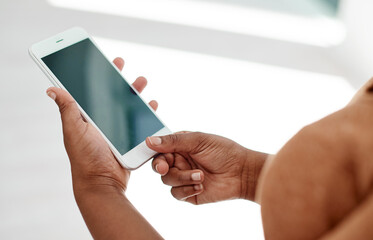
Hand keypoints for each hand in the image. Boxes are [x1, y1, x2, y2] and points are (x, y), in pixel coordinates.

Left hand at [46, 57, 157, 193]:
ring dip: (134, 92)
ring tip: (141, 81)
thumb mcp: (74, 130)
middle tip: (120, 62)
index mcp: (87, 117)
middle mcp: (102, 121)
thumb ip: (68, 108)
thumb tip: (51, 88)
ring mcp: (117, 130)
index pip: (91, 90)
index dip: (96, 75)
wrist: (103, 182)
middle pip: (111, 94)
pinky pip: (139, 121)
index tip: (101, 59)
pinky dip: (146, 112)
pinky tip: (151, 104)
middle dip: (117, 77)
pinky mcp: (129, 139)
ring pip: (127, 105)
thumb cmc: (85, 157)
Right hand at [146, 132, 266, 203]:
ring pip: (167, 181)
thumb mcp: (198, 141)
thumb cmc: (224, 152)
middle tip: (165, 169)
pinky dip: (187, 189)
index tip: (158, 158)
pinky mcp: (189, 193)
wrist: (242, 173)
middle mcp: (180, 161)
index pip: (160, 150)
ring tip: (200, 176)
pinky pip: (176, 194)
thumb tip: (149, 140)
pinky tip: (201, 185)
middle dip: (162, 168)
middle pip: (159, 167)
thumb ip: (173, 141)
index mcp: (180, 146)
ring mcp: (184, 177)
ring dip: (182, 178)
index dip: (155, 155)